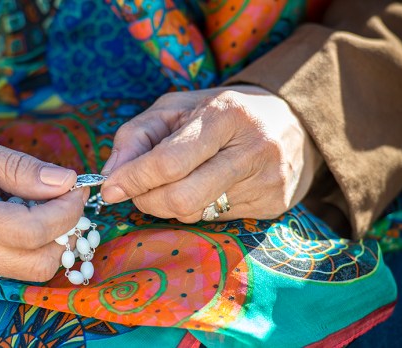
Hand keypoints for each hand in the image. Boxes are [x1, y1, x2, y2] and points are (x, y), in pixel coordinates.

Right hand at [0, 116, 87, 280]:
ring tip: (43, 201)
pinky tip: (21, 212)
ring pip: (28, 270)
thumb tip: (65, 181)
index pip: (30, 232)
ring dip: (51, 240)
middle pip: (36, 264)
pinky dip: (30, 243)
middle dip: (66, 232)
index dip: (65, 212)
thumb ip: (17, 167)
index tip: (77, 186)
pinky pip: (10, 266)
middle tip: (67, 196)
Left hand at [100, 86, 321, 222]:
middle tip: (136, 191)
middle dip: (147, 200)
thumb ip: (137, 135)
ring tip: (175, 182)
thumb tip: (110, 175)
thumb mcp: (176, 107)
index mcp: (225, 115)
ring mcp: (268, 182)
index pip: (169, 161)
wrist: (292, 121)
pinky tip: (206, 187)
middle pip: (181, 198)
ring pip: (195, 214)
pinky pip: (216, 221)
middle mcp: (252, 150)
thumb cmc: (222, 112)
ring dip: (169, 205)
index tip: (109, 189)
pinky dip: (197, 208)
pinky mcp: (274, 205)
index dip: (134, 179)